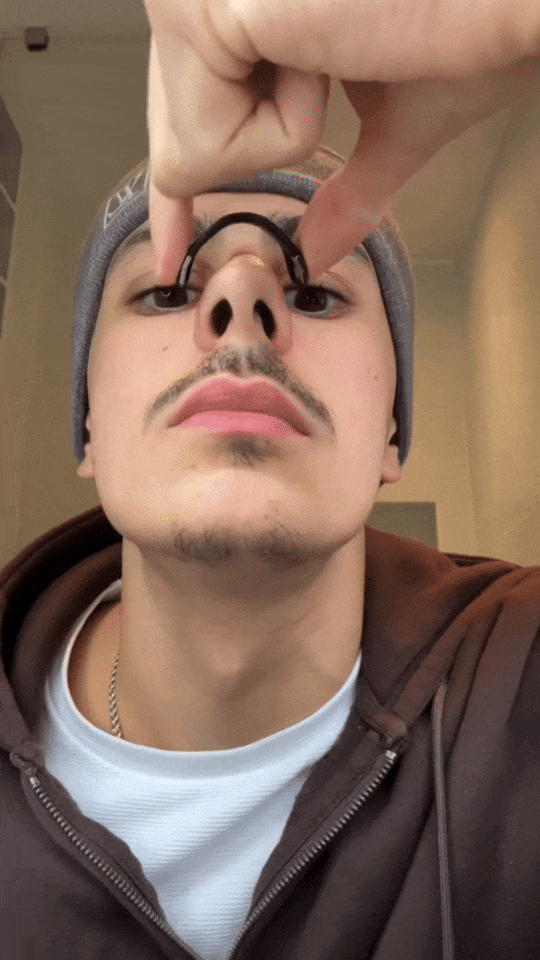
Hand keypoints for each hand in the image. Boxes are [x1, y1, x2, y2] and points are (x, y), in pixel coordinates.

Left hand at [143, 0, 539, 284]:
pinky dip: (287, 127)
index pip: (185, 118)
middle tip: (334, 55)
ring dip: (284, 130)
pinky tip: (327, 48)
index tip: (168, 259)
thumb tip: (315, 252)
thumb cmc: (468, 26)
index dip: (175, 201)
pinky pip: (210, 147)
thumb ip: (342, 191)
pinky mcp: (203, 11)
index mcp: (243, 3)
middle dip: (260, 142)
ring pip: (187, 155)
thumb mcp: (392, 124)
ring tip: (343, 44)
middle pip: (175, 146)